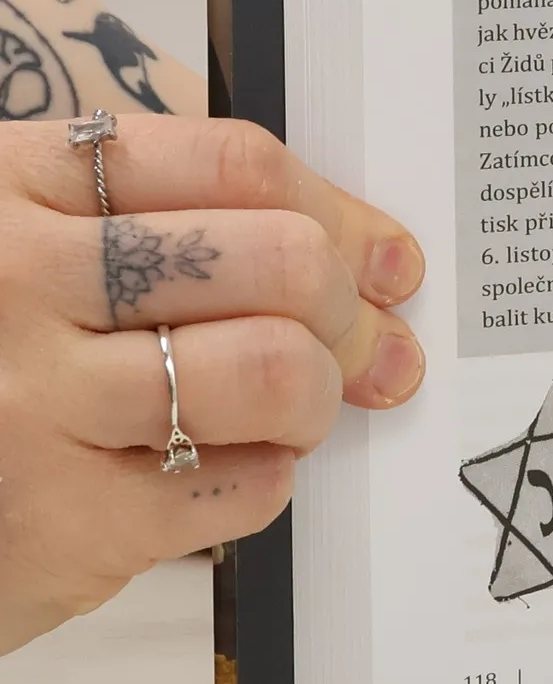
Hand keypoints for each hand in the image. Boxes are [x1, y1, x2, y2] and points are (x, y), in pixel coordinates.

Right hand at [0, 115, 425, 654]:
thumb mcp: (36, 254)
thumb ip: (174, 226)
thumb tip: (373, 260)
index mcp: (16, 184)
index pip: (236, 163)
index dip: (339, 214)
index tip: (384, 259)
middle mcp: (15, 278)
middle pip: (275, 260)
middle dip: (349, 312)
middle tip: (363, 348)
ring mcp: (30, 402)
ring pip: (271, 371)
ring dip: (315, 397)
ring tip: (293, 412)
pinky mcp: (60, 521)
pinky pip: (243, 483)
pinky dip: (266, 477)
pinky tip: (226, 470)